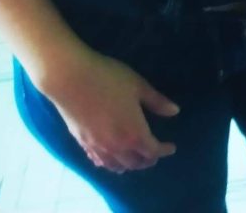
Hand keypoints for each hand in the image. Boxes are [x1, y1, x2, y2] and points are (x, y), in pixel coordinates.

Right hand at [40, 46, 179, 173]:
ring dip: (129, 164)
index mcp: (134, 134)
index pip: (153, 151)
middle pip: (135, 163)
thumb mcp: (138, 86)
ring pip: (117, 166)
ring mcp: (98, 147)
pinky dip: (110, 163)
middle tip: (154, 153)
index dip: (164, 150)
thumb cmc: (109, 78)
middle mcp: (116, 147)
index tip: (171, 147)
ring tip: (135, 157)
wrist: (71, 79)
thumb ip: (156, 102)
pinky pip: (99, 161)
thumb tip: (175, 111)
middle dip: (147, 160)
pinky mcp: (83, 143)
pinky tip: (111, 157)